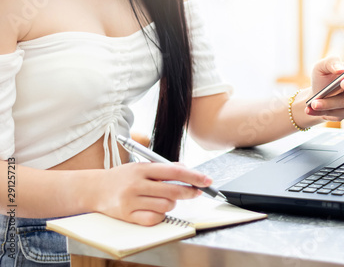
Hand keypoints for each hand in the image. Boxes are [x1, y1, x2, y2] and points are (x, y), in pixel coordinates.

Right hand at [90, 163, 211, 225]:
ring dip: (171, 204)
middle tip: (196, 192)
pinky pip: (154, 219)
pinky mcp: (128, 215)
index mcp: (142, 168)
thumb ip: (163, 168)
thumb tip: (186, 169)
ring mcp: (131, 201)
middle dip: (189, 192)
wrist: (94, 189)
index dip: (194, 177)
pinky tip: (156, 210)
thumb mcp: (140, 166)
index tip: (207, 180)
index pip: (174, 172)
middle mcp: (136, 184)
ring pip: (166, 206)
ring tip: (166, 199)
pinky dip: (160, 215)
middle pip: (173, 191)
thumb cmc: (121, 177)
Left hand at [306, 46, 343, 121]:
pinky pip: (338, 114)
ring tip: (313, 103)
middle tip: (342, 83)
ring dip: (328, 103)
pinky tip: (312, 111)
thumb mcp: (320, 67)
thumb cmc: (322, 79)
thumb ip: (329, 62)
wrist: (313, 98)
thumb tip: (339, 68)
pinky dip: (323, 112)